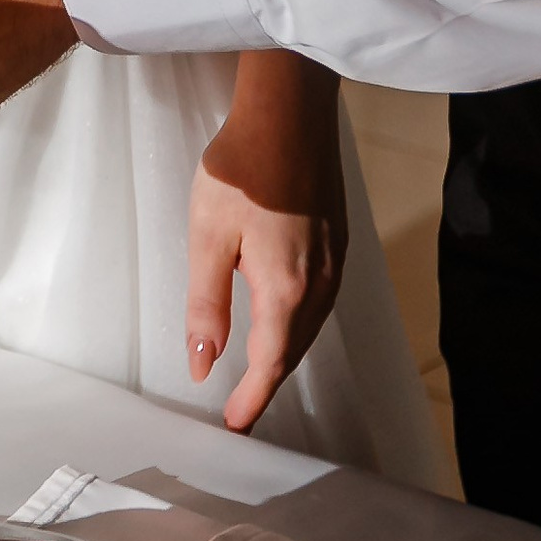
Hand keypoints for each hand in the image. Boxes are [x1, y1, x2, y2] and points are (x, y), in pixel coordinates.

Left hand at [186, 55, 347, 430]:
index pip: (271, 363)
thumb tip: (203, 362)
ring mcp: (335, 263)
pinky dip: (298, 327)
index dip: (253, 399)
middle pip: (295, 351)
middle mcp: (320, 284)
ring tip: (257, 377)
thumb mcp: (207, 238)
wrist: (289, 113)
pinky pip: (320, 303)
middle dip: (268, 384)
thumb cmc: (242, 169)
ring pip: (309, 328)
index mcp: (287, 289)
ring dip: (284, 356)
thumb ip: (205, 306)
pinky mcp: (337, 244)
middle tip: (240, 411)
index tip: (235, 426)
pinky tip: (281, 323)